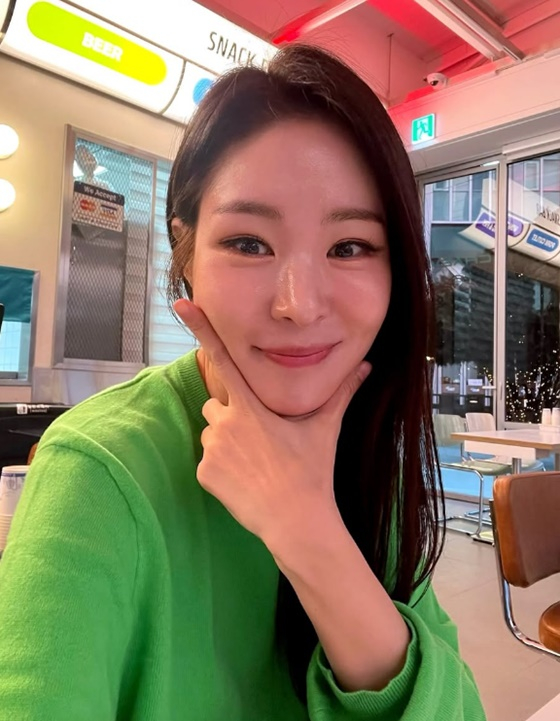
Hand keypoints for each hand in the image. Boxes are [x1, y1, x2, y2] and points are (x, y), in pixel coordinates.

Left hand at [174, 299, 370, 549]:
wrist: (296, 521)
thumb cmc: (311, 471)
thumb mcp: (325, 428)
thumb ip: (342, 392)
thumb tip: (367, 365)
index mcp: (251, 406)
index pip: (222, 358)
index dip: (201, 329)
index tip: (182, 303)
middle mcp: (225, 422)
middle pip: (217, 404)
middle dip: (231, 415)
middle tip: (259, 440)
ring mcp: (211, 448)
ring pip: (211, 432)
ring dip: (225, 441)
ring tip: (255, 463)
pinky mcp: (203, 473)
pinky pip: (206, 461)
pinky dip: (220, 469)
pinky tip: (245, 481)